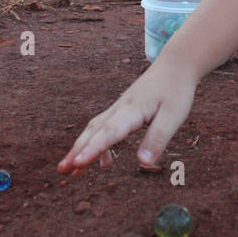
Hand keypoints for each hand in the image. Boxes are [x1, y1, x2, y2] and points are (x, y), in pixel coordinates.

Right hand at [58, 64, 196, 173]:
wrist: (174, 65)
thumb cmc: (175, 91)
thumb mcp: (173, 117)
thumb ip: (157, 139)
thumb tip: (143, 163)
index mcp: (132, 111)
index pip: (109, 133)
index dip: (93, 149)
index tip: (78, 163)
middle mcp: (120, 109)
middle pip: (94, 132)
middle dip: (77, 151)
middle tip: (62, 170)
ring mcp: (118, 109)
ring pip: (94, 130)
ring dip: (81, 149)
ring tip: (71, 171)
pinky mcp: (121, 111)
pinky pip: (103, 129)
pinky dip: (98, 145)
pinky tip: (103, 163)